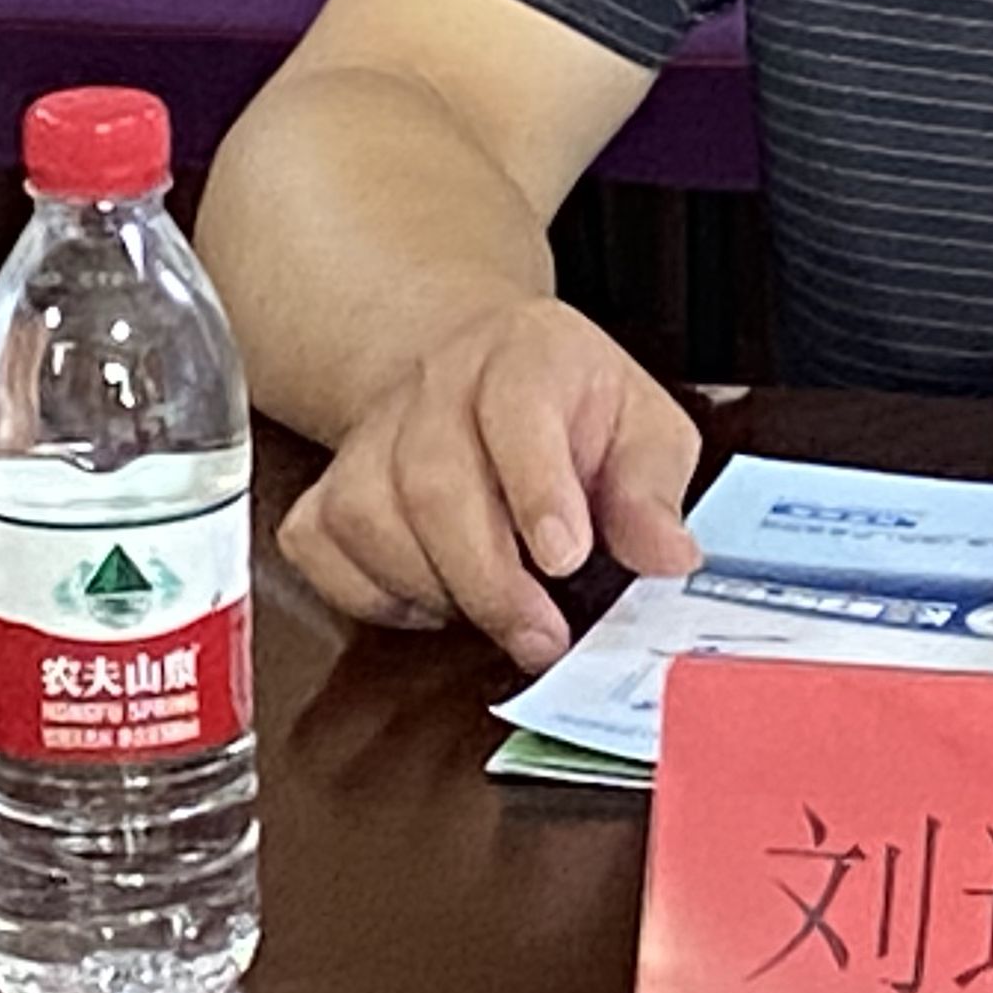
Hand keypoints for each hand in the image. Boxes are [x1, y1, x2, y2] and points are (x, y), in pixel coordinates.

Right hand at [273, 294, 703, 665]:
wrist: (472, 367)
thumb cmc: (569, 409)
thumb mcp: (643, 426)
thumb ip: (653, 489)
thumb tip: (669, 558)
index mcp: (526, 354)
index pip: (518, 410)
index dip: (538, 488)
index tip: (566, 558)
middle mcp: (437, 386)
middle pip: (434, 482)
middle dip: (490, 580)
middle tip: (542, 638)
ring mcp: (372, 435)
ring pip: (370, 519)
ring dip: (435, 590)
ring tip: (497, 613)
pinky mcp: (328, 486)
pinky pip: (323, 549)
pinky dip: (371, 594)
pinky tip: (430, 597)